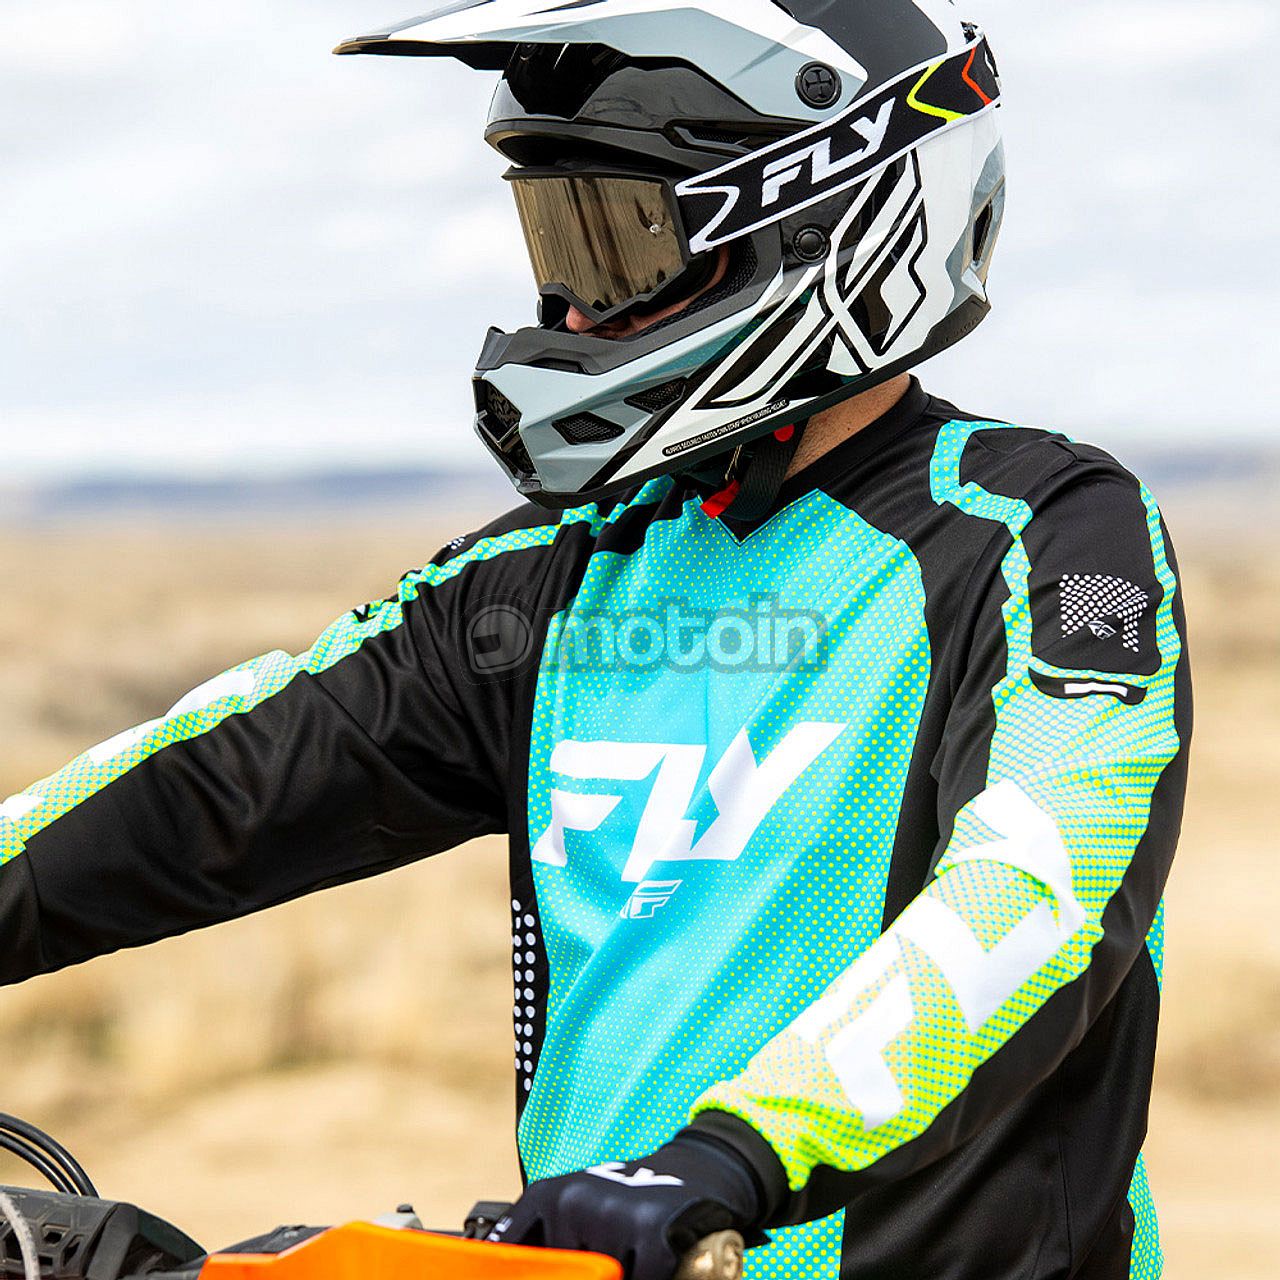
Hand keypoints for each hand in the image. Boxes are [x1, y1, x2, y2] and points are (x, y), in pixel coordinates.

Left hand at [489, 1129, 767, 1279]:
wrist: (699, 1168)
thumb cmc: (633, 1202)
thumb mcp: (582, 1212)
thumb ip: (553, 1244)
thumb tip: (533, 1271)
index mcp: (548, 1196)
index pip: (511, 1251)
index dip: (526, 1271)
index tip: (539, 1273)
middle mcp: (573, 1201)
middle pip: (569, 1273)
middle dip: (593, 1272)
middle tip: (613, 1255)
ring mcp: (611, 1214)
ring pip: (605, 1278)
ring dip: (623, 1273)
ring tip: (635, 1255)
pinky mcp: (651, 1232)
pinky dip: (652, 1276)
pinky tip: (659, 1262)